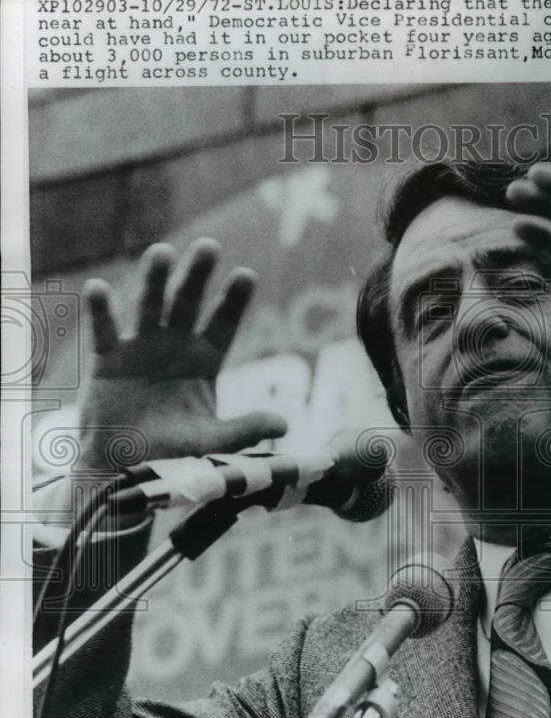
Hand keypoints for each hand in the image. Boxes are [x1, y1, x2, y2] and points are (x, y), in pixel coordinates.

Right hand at [76, 238, 286, 470]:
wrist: (126, 471)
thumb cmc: (173, 454)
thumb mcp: (212, 442)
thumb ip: (245, 430)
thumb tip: (284, 426)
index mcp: (204, 360)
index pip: (223, 324)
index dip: (233, 301)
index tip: (246, 275)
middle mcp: (174, 346)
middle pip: (188, 304)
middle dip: (198, 276)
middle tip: (209, 246)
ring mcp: (140, 350)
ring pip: (148, 307)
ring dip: (154, 280)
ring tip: (162, 252)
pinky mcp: (107, 362)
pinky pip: (103, 333)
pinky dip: (100, 311)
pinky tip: (98, 288)